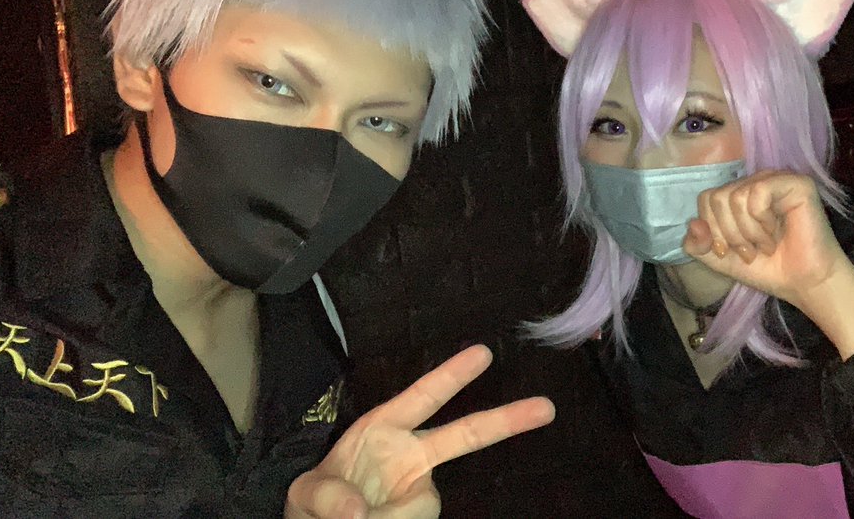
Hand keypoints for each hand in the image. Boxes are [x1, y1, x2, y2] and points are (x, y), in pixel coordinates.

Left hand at [285, 345, 554, 518]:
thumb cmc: (312, 507)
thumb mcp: (306, 496)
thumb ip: (327, 497)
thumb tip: (360, 512)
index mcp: (383, 430)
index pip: (423, 397)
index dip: (452, 375)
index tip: (484, 352)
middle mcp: (411, 457)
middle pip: (466, 435)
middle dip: (507, 421)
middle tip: (548, 407)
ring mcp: (421, 490)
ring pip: (423, 505)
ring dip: (391, 516)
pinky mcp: (421, 514)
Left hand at [682, 171, 853, 357]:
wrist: (804, 284)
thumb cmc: (768, 268)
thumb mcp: (721, 260)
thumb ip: (698, 245)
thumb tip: (693, 224)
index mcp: (739, 193)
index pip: (706, 198)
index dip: (712, 230)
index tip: (730, 252)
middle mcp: (757, 182)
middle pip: (717, 197)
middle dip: (730, 234)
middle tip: (751, 251)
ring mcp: (777, 179)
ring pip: (735, 196)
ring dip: (748, 232)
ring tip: (766, 244)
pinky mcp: (797, 183)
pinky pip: (759, 193)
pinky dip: (762, 221)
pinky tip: (777, 233)